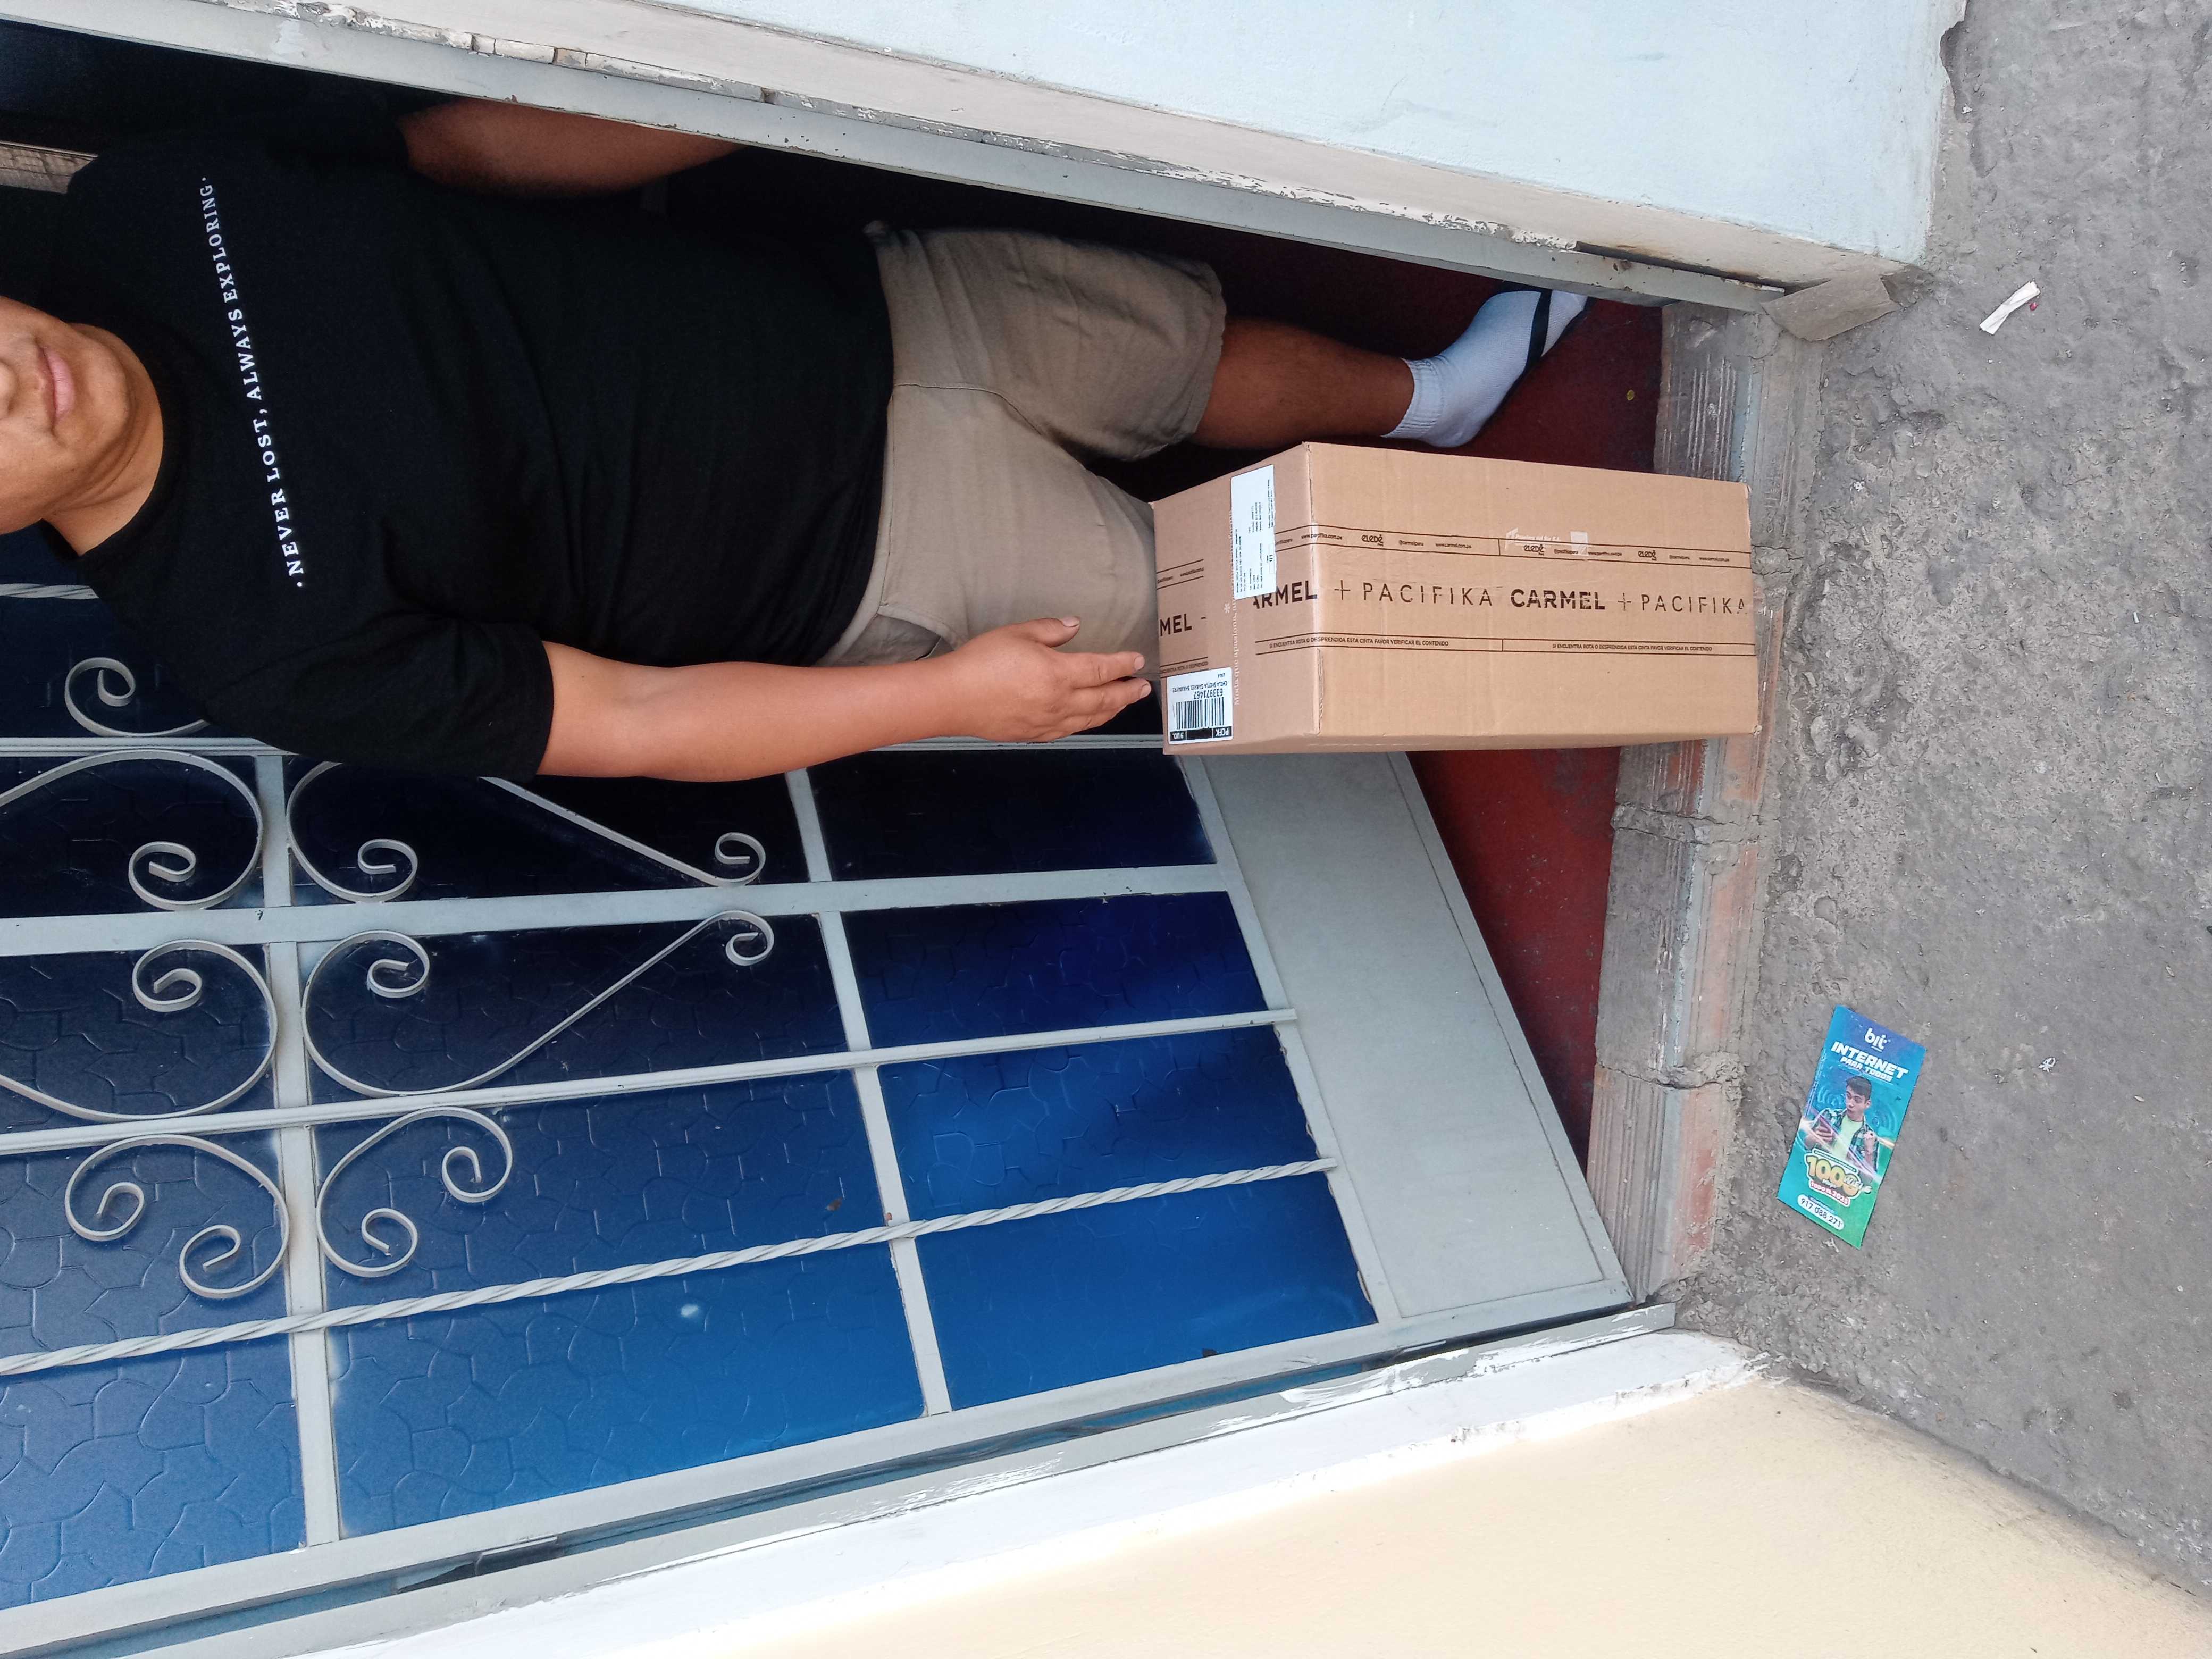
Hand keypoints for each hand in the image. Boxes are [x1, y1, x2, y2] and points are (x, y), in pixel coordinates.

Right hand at [937, 618, 1151, 741]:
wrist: (951, 698)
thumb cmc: (981, 662)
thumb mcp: (1017, 633)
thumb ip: (1050, 630)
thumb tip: (1074, 625)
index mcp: (1059, 674)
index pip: (1102, 669)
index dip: (1123, 664)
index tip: (1137, 660)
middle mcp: (1060, 702)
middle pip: (1104, 699)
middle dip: (1127, 693)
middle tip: (1143, 688)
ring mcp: (1048, 722)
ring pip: (1091, 719)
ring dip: (1112, 711)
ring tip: (1123, 703)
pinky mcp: (1034, 735)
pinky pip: (1069, 730)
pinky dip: (1087, 724)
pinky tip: (1088, 719)